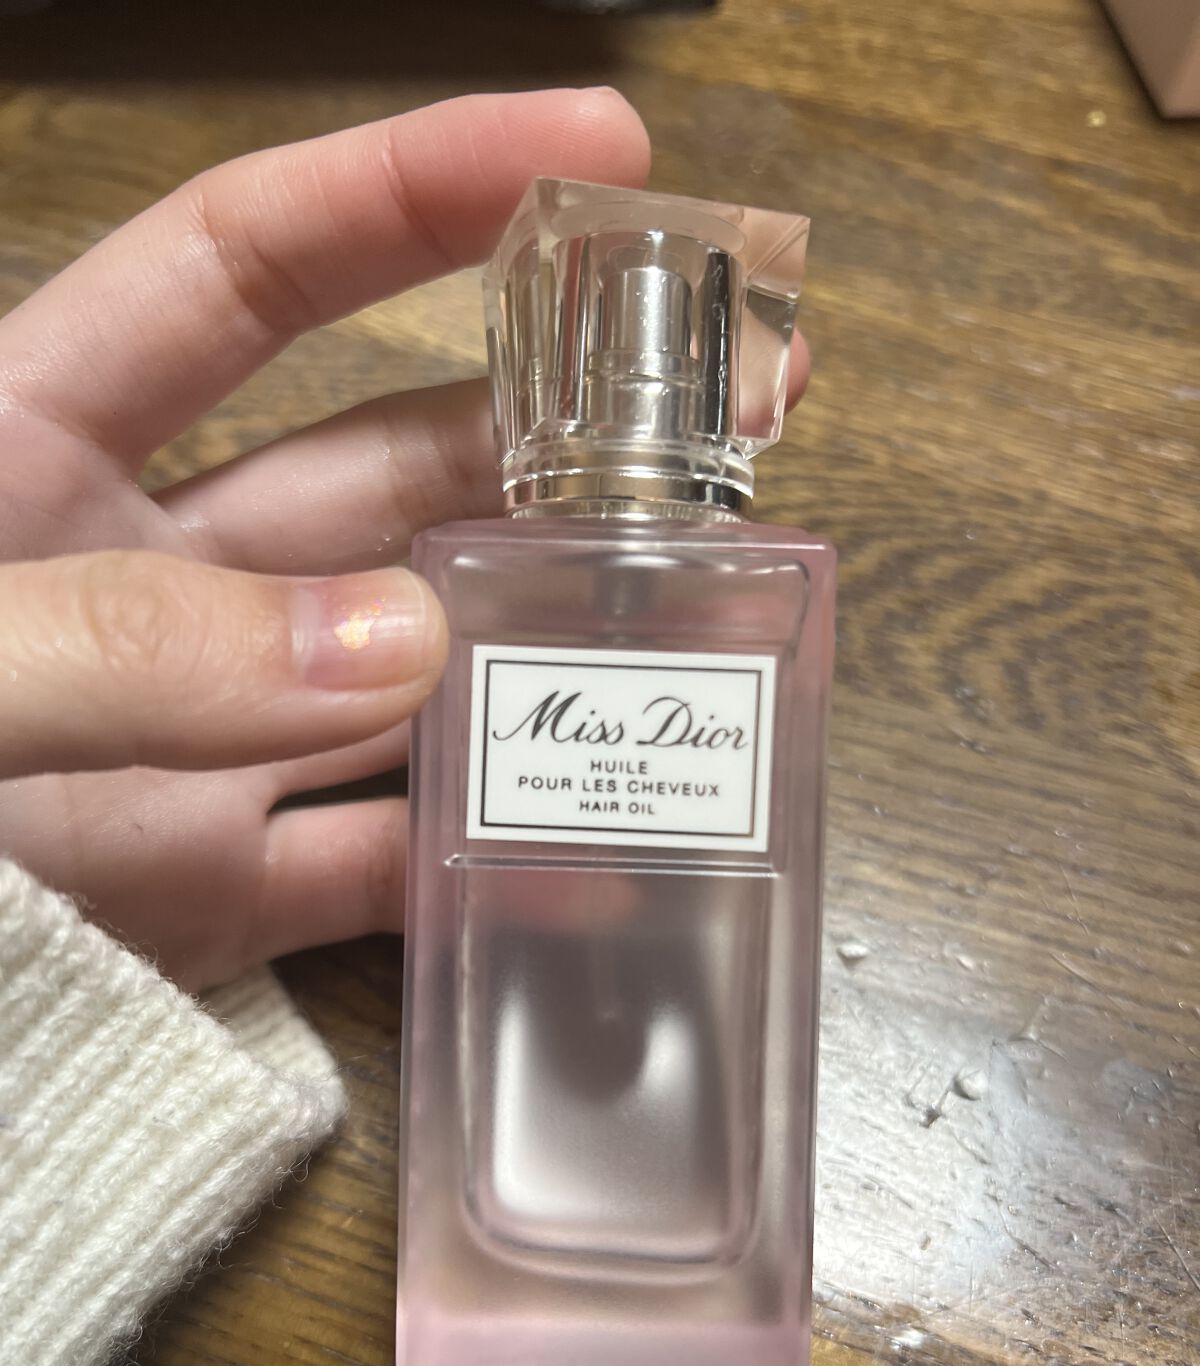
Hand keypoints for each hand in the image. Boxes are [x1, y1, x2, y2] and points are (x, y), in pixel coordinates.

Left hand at [0, 89, 808, 993]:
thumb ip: (126, 648)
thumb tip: (399, 650)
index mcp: (35, 442)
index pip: (254, 267)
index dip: (419, 192)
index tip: (599, 148)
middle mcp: (151, 574)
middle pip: (391, 458)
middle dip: (567, 412)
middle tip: (746, 379)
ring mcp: (200, 732)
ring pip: (423, 658)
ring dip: (560, 622)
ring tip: (722, 581)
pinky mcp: (214, 887)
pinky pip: (380, 865)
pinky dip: (487, 859)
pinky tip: (607, 847)